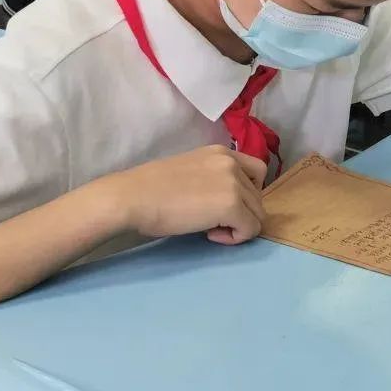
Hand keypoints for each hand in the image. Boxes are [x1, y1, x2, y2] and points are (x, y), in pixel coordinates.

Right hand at [100, 145, 267, 244]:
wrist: (132, 197)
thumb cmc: (150, 189)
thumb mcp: (190, 172)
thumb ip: (213, 179)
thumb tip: (228, 203)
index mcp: (221, 152)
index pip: (257, 172)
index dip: (246, 195)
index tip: (221, 206)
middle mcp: (231, 162)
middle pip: (258, 198)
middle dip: (240, 213)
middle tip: (210, 221)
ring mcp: (234, 183)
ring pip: (258, 215)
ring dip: (237, 226)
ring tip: (209, 228)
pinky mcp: (232, 205)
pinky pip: (251, 230)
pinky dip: (235, 238)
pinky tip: (209, 235)